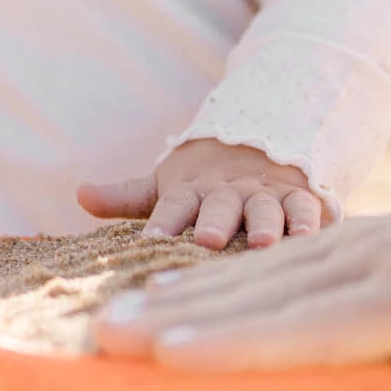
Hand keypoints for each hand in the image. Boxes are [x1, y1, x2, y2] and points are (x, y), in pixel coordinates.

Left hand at [77, 139, 322, 250]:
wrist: (259, 147)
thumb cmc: (203, 186)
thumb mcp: (165, 188)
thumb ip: (125, 196)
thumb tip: (80, 193)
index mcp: (192, 192)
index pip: (172, 206)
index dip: (163, 223)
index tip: (150, 242)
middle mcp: (229, 193)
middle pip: (220, 206)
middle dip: (215, 222)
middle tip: (208, 240)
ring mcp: (266, 195)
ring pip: (267, 209)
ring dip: (266, 224)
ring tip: (264, 243)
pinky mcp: (301, 200)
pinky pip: (307, 210)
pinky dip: (311, 222)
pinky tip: (311, 238)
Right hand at [94, 148, 390, 365]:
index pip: (327, 325)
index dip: (249, 345)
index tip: (174, 359)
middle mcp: (383, 262)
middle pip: (271, 297)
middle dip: (186, 320)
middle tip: (103, 343)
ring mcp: (365, 248)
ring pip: (262, 277)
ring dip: (187, 298)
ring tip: (114, 321)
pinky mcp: (359, 247)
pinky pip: (276, 266)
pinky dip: (219, 282)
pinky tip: (170, 299)